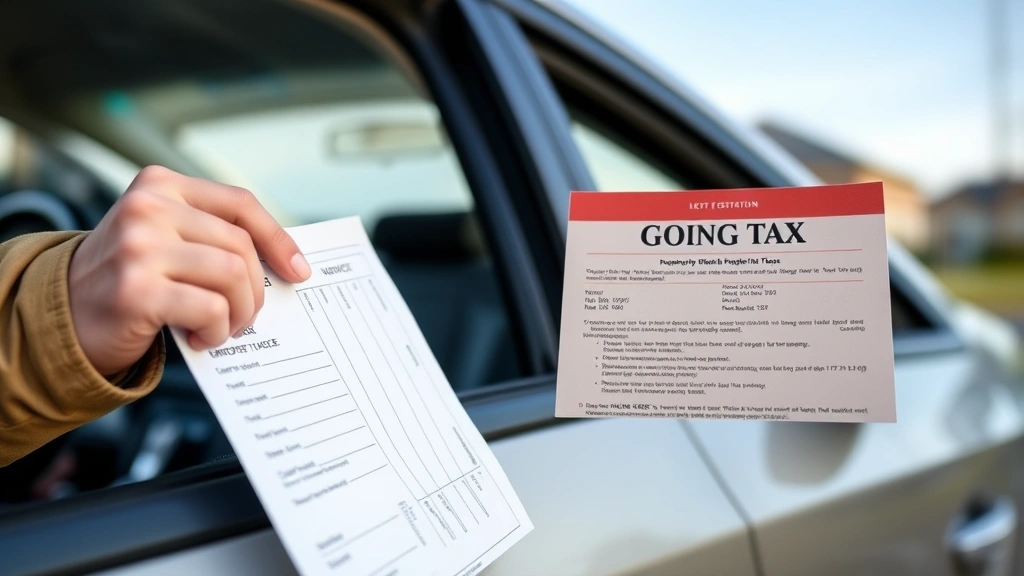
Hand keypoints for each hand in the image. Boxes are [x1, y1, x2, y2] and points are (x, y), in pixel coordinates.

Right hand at [68, 166, 311, 375]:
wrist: (62, 315)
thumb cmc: (126, 278)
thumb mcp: (164, 238)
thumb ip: (210, 236)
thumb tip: (283, 260)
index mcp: (159, 184)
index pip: (240, 203)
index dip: (278, 238)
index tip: (297, 269)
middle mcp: (148, 207)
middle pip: (241, 246)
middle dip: (254, 290)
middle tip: (243, 316)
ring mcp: (140, 247)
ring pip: (233, 276)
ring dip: (238, 314)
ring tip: (221, 328)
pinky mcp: (138, 289)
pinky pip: (211, 310)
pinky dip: (218, 332)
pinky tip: (201, 338)